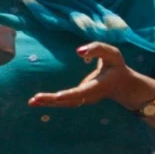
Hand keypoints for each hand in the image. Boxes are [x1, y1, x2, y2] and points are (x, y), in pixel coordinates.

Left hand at [28, 42, 154, 109]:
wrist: (123, 86)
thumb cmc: (116, 67)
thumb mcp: (112, 54)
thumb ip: (98, 49)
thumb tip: (78, 51)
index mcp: (98, 85)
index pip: (83, 91)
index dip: (71, 94)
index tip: (58, 96)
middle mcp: (89, 96)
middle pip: (69, 101)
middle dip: (52, 101)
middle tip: (35, 99)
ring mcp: (83, 100)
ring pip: (64, 104)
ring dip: (48, 103)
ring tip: (31, 101)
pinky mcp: (78, 100)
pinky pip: (63, 103)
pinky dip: (49, 103)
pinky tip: (34, 102)